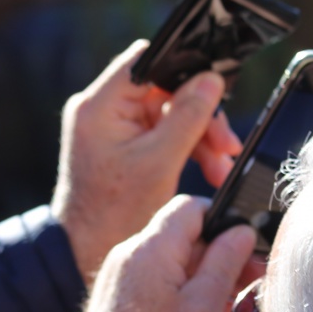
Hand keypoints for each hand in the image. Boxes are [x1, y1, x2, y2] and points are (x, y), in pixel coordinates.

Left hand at [47, 197, 255, 311]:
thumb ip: (225, 262)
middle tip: (245, 282)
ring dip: (199, 273)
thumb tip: (242, 231)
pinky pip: (152, 275)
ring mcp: (118, 272)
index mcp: (151, 247)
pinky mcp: (114, 291)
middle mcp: (128, 251)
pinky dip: (177, 286)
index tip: (245, 248)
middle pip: (182, 233)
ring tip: (222, 306)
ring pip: (169, 256)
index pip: (191, 206)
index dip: (223, 220)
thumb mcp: (203, 307)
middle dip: (216, 253)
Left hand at [51, 41, 242, 284]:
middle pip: (163, 90)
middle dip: (199, 116)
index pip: (147, 61)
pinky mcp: (121, 144)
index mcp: (100, 106)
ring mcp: (111, 127)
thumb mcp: (160, 162)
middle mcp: (101, 109)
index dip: (184, 69)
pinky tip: (209, 170)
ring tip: (221, 167)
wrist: (85, 250)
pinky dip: (185, 149)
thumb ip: (188, 117)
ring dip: (199, 138)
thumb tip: (211, 80)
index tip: (215, 90)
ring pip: (167, 114)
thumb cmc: (115, 212)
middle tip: (226, 144)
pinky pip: (160, 134)